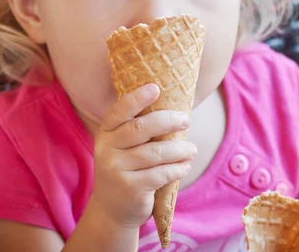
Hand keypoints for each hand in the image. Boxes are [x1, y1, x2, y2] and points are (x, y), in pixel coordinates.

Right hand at [90, 84, 196, 229]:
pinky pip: (161, 173)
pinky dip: (178, 168)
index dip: (137, 98)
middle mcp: (106, 149)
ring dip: (179, 149)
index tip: (156, 88)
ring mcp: (116, 170)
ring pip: (155, 153)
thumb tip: (174, 106)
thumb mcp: (124, 148)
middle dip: (168, 121)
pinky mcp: (130, 188)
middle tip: (186, 121)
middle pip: (140, 129)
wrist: (112, 210)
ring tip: (192, 150)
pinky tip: (185, 166)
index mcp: (106, 133)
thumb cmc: (127, 169)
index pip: (119, 110)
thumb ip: (139, 129)